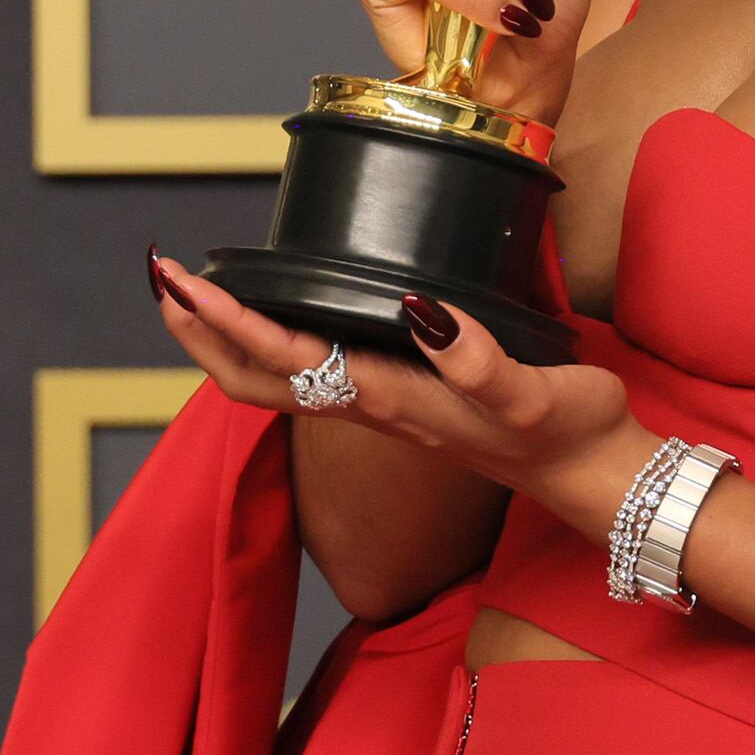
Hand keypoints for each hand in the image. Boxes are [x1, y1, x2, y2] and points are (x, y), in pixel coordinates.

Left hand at [148, 249, 639, 507]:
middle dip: (200, 331)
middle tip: (162, 275)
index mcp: (390, 399)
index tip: (188, 280)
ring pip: (276, 379)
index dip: (230, 321)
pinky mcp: (400, 398)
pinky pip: (311, 372)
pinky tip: (276, 311)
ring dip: (225, 337)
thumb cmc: (566, 435)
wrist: (593, 479)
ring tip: (194, 291)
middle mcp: (373, 406)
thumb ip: (478, 362)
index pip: (286, 359)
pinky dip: (271, 338)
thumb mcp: (531, 394)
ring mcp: (381, 405)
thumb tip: (418, 312)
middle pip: (254, 380)